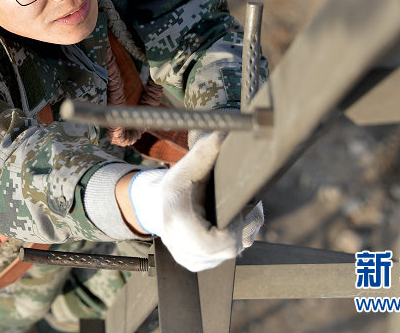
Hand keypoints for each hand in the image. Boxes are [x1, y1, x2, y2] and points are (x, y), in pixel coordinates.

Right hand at [128, 133, 263, 271]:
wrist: (155, 206)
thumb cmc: (174, 186)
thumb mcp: (187, 166)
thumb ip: (206, 150)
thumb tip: (225, 132)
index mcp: (180, 224)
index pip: (224, 241)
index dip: (237, 226)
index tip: (236, 208)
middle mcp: (184, 250)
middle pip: (234, 245)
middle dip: (243, 224)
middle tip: (241, 206)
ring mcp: (192, 262)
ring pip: (234, 250)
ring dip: (239, 231)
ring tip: (231, 212)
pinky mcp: (198, 266)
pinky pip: (226, 255)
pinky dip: (231, 239)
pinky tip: (223, 224)